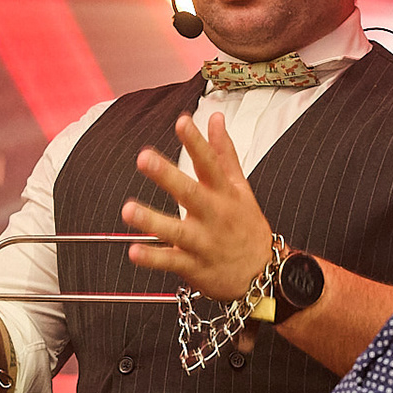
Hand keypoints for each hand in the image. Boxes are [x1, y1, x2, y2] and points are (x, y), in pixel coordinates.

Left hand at [123, 113, 274, 299]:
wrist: (263, 275)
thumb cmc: (247, 227)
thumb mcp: (241, 187)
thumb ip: (224, 152)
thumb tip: (215, 118)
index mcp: (224, 193)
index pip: (210, 163)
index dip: (197, 142)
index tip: (183, 122)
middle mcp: (214, 215)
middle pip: (190, 193)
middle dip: (167, 175)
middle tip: (144, 158)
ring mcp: (204, 242)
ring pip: (177, 230)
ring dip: (152, 220)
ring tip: (129, 210)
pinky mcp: (194, 266)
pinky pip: (171, 262)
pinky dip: (153, 258)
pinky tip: (134, 251)